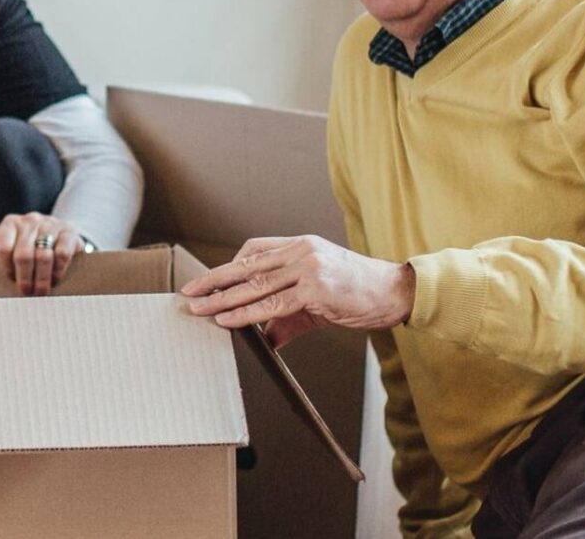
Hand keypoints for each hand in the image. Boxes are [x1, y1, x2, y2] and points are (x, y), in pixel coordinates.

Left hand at [0, 212, 81, 295]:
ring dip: (41, 279)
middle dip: (24, 278)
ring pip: (43, 256)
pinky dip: (58, 270)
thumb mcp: (4, 245)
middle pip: (23, 255)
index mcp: (10, 223)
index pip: (2, 246)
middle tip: (26, 292)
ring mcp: (50, 224)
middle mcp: (29, 220)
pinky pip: (62, 254)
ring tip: (40, 292)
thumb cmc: (24, 246)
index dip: (6, 268)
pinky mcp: (69, 231)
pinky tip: (55, 279)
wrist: (58, 236)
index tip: (10, 280)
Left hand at [180, 235, 414, 344]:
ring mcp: (307, 268)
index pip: (254, 249)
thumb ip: (289, 317)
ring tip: (199, 309)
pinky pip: (271, 304)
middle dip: (214, 280)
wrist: (395, 293)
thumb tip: (267, 339)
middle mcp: (301, 251)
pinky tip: (227, 319)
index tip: (209, 280)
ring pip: (254, 285)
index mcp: (301, 245)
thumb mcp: (318, 301)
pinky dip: (245, 313)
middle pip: (246, 265)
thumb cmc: (358, 294)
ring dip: (222, 299)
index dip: (229, 266)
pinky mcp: (314, 289)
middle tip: (189, 292)